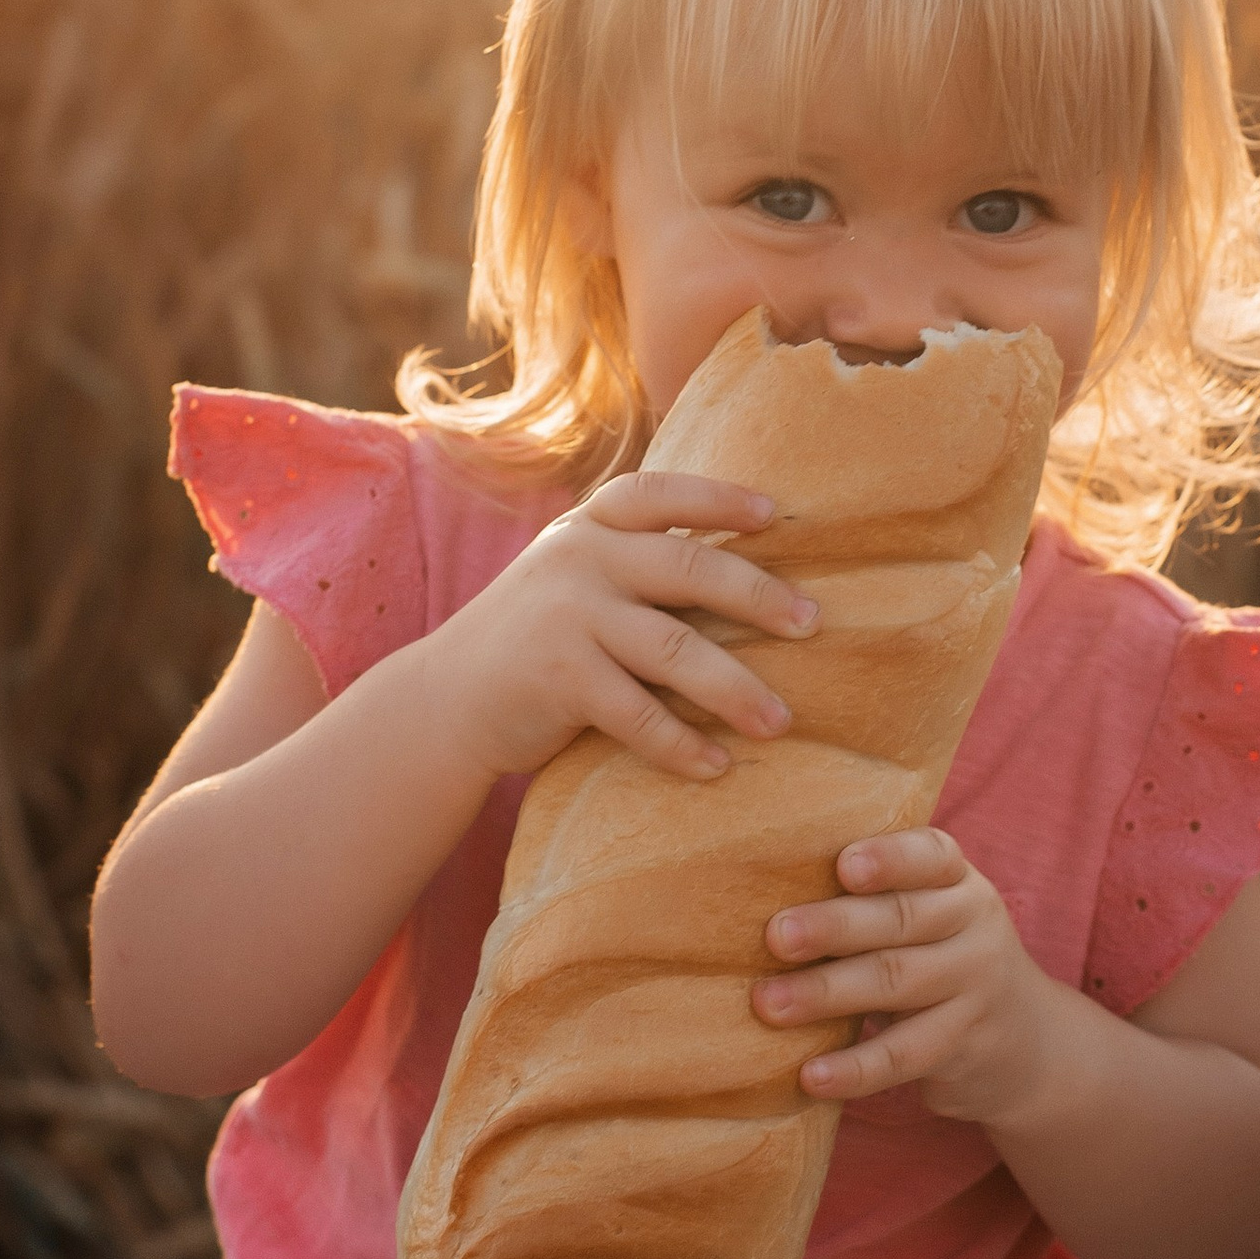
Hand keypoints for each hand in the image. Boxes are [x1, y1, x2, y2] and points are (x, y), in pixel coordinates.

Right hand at [420, 471, 817, 786]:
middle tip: (812, 624)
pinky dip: (681, 744)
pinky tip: (716, 766)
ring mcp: (568, 616)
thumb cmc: (539, 635)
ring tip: (779, 721)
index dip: (719, 498)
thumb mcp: (576, 575)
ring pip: (675, 650)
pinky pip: (638, 714)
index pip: (661, 492)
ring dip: (735, 690)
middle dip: (759, 596)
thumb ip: (639, 562)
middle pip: (688, 568)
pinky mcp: (558, 678)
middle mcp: (580, 558)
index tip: (775, 516)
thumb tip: (752, 573)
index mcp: (590, 524)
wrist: (446, 699)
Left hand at [752, 830, 1062, 1129]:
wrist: (1023, 1042)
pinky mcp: (965, 1044)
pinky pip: (905, 1055)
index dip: (889, 858)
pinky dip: (856, 1067)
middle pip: (901, 920)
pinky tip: (811, 1074)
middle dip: (834, 926)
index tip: (843, 865)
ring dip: (827, 993)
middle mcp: (974, 924)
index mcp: (957, 880)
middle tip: (775, 936)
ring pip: (897, 983)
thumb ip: (872, 900)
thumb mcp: (929, 916)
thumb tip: (760, 896)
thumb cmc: (940, 958)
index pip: (930, 856)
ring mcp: (975, 985)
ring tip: (768, 1004)